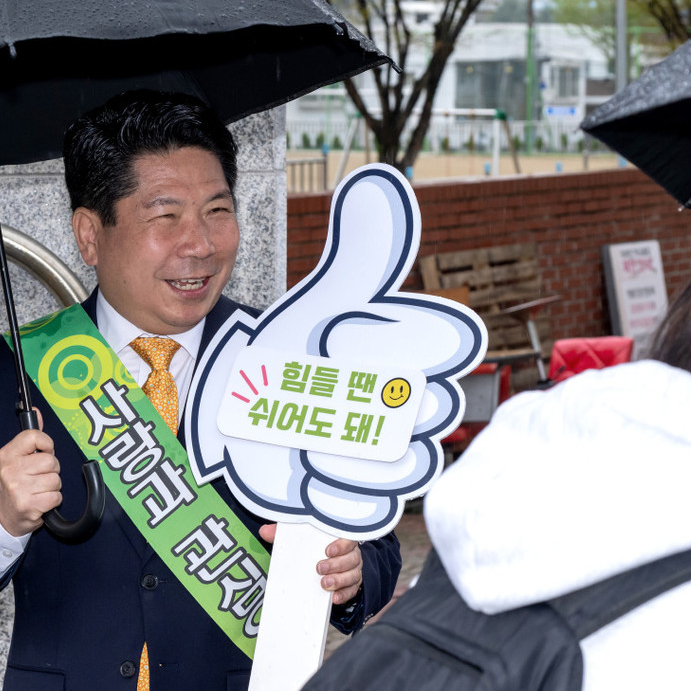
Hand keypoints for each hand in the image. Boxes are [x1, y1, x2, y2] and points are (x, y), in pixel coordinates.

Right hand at [0, 409, 61, 536]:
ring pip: (56, 479)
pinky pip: (56, 496)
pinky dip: (54, 500)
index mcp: (7, 454)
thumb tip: (36, 411)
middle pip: (50, 461)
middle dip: (52, 470)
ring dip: (53, 486)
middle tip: (40, 476)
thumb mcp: (18, 458)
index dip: (47, 444)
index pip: (34, 436)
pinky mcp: (28, 505)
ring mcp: (18, 488)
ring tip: (40, 490)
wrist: (7, 515)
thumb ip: (31, 436)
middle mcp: (10, 470)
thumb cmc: (18, 483)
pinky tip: (42, 501)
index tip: (44, 452)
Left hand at [189, 165, 484, 536]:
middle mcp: (413, 407)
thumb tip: (382, 181)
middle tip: (320, 381)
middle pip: (436, 411)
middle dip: (379, 397)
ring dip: (355, 449)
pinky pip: (367, 510)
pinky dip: (333, 494)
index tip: (335, 332)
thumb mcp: (327, 297)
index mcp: (417, 354)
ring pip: (407, 465)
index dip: (395, 336)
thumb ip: (364, 249)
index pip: (448, 343)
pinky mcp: (353, 499)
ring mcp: (387, 457)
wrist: (243, 401)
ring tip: (306, 429)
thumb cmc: (295, 344)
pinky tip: (300, 467)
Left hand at [260, 523, 362, 604]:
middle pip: (351, 558)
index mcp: (341, 539)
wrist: (328, 561)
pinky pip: (352, 590)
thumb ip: (286, 532)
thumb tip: (265, 531)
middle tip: (319, 568)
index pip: (348, 538)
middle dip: (336, 564)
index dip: (341, 544)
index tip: (327, 550)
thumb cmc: (316, 547)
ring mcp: (353, 570)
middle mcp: (351, 554)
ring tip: (325, 584)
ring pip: (353, 575)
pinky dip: (344, 594)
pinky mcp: (352, 585)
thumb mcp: (302, 537)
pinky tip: (334, 597)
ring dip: (339, 580)